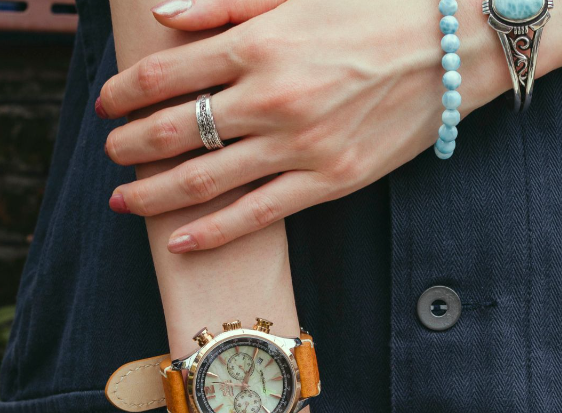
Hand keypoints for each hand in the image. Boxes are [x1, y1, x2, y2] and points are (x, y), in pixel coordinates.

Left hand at [98, 0, 504, 250]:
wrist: (454, 49)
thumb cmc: (377, 12)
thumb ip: (225, 3)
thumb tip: (163, 16)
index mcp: (258, 43)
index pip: (165, 73)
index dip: (124, 93)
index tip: (107, 105)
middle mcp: (270, 97)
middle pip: (175, 130)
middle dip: (130, 146)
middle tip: (111, 156)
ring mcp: (299, 145)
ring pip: (207, 178)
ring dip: (156, 192)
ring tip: (126, 200)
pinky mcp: (328, 182)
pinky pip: (258, 213)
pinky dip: (213, 229)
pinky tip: (180, 239)